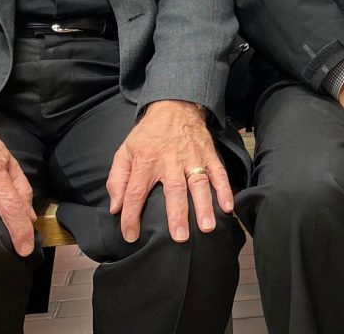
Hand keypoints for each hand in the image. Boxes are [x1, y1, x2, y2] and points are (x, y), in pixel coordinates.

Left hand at [107, 100, 232, 243]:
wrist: (174, 105)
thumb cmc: (149, 133)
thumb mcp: (125, 151)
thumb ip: (117, 179)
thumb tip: (115, 207)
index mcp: (145, 160)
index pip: (135, 192)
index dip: (131, 216)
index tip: (130, 236)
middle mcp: (169, 160)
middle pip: (173, 190)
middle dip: (177, 214)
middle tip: (180, 237)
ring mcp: (192, 157)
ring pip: (199, 183)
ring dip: (203, 205)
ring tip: (206, 227)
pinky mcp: (208, 154)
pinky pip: (218, 172)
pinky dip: (224, 189)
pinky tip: (227, 206)